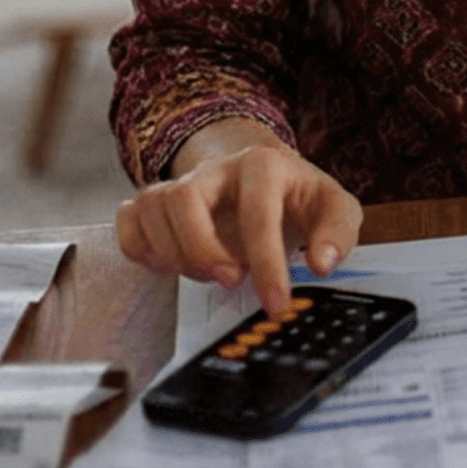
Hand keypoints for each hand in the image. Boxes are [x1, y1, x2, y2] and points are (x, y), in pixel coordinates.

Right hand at [114, 118, 362, 314]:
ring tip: (210, 274)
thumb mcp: (334, 207)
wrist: (265, 174)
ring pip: (152, 210)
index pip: (256, 212)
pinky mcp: (155, 201)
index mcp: (263, 165)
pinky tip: (174, 265)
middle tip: (230, 281)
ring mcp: (180, 183)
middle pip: (184, 200)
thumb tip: (322, 265)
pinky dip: (143, 250)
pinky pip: (128, 222)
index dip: (266, 263)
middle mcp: (215, 169)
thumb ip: (338, 233)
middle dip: (203, 250)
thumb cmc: (297, 196)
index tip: (276, 302)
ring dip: (176, 255)